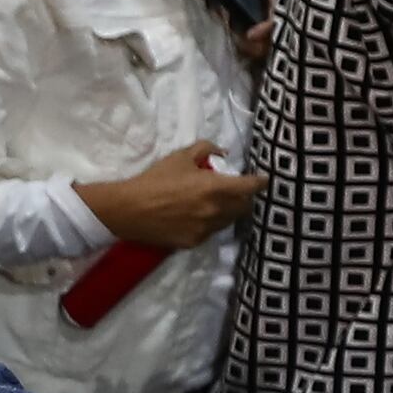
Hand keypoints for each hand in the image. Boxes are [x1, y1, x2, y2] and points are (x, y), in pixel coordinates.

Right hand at [73, 144, 265, 250]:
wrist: (129, 210)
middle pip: (244, 207)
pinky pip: (211, 232)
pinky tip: (196, 216)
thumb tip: (222, 152)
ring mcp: (206, 230)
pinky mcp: (194, 242)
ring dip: (228, 211)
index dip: (261, 182)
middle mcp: (216, 211)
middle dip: (244, 198)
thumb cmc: (155, 179)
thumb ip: (206, 149)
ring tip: (215, 204)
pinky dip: (210, 223)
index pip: (251, 187)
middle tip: (236, 191)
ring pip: (229, 221)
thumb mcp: (180, 156)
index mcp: (216, 188)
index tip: (264, 180)